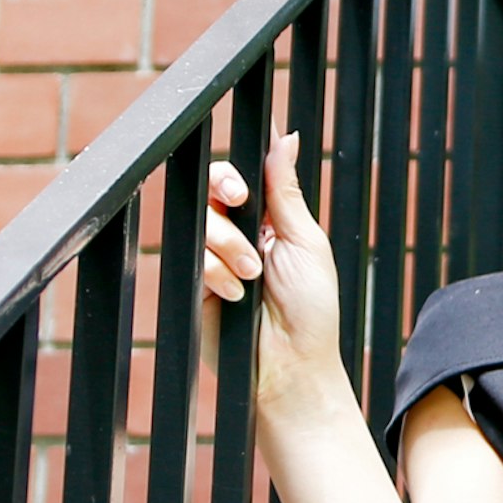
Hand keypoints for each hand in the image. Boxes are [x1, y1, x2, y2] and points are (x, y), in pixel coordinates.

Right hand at [203, 134, 348, 426]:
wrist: (291, 364)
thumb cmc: (310, 308)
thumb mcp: (305, 241)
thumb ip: (286, 190)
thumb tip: (287, 138)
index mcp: (270, 218)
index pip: (245, 175)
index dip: (240, 168)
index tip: (247, 178)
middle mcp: (239, 232)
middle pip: (213, 186)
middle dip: (226, 188)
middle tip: (242, 202)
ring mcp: (214, 256)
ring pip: (201, 218)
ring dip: (229, 244)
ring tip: (253, 275)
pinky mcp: (194, 281)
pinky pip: (192, 255)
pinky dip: (215, 271)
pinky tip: (235, 294)